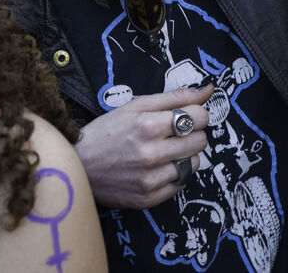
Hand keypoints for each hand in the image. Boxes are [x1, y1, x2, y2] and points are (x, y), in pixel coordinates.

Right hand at [73, 85, 211, 208]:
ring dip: (184, 155)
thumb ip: (175, 97)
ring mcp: (151, 179)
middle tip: (173, 134)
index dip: (196, 114)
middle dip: (192, 133)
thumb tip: (208, 89)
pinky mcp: (149, 198)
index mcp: (148, 126)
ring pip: (194, 164)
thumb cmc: (107, 131)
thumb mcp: (136, 106)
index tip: (186, 116)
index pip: (199, 117)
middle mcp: (151, 154)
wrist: (79, 165)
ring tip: (165, 151)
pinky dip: (174, 174)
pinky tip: (158, 167)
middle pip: (200, 140)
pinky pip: (181, 184)